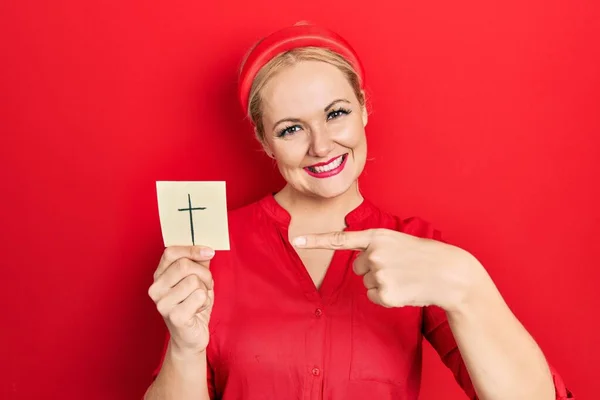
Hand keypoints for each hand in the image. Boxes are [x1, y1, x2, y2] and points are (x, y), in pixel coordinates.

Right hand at [148, 246, 214, 354]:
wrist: (191, 337)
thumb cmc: (193, 306)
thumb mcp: (197, 280)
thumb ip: (198, 263)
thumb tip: (206, 248)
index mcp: (159, 277)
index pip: (171, 252)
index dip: (192, 249)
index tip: (209, 252)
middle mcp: (156, 289)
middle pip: (184, 265)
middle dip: (203, 273)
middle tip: (206, 285)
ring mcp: (162, 304)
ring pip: (194, 281)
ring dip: (205, 290)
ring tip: (199, 300)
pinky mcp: (174, 317)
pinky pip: (199, 296)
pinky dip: (205, 301)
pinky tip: (198, 310)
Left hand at [293, 229, 478, 310]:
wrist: (450, 273)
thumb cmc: (424, 257)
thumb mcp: (398, 242)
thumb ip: (375, 247)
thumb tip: (358, 264)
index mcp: (378, 236)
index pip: (341, 239)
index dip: (316, 240)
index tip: (295, 240)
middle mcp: (375, 253)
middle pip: (357, 268)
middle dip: (373, 269)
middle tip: (398, 267)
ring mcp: (380, 273)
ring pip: (366, 284)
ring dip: (382, 283)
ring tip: (405, 277)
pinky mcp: (385, 293)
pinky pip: (374, 297)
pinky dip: (387, 297)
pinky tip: (405, 289)